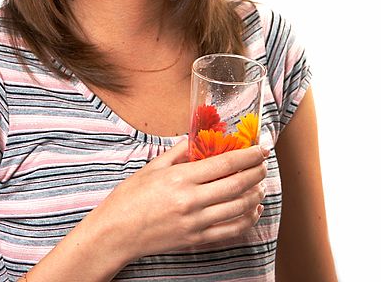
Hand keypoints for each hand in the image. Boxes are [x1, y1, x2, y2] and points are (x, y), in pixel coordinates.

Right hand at [91, 140, 268, 263]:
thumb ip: (178, 152)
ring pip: (239, 208)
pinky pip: (231, 231)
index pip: (225, 164)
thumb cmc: (130, 198)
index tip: (260, 149)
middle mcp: (192, 200)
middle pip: (237, 184)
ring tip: (261, 184)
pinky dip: (247, 220)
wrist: (116, 232)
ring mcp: (196, 222)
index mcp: (181, 178)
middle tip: (264, 163)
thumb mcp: (152, 167)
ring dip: (256, 194)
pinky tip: (253, 210)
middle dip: (257, 172)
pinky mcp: (197, 240)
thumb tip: (197, 139)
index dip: (248, 155)